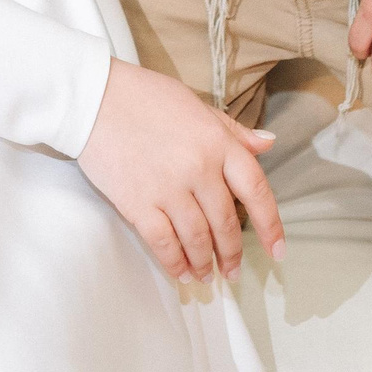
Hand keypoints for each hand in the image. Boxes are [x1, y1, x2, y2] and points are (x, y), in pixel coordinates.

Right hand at [79, 59, 285, 283]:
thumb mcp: (196, 106)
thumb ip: (232, 131)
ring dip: (204, 263)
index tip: (277, 250)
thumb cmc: (145, 97)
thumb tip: (267, 144)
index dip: (270, 225)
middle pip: (226, 223)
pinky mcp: (138, 204)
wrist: (95, 98)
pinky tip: (181, 273)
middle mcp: (199, 168)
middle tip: (232, 270)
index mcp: (218, 142)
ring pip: (197, 239)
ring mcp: (169, 188)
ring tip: (206, 275)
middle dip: (231, 253)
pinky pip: (164, 243)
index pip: (256, 190)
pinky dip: (175, 263)